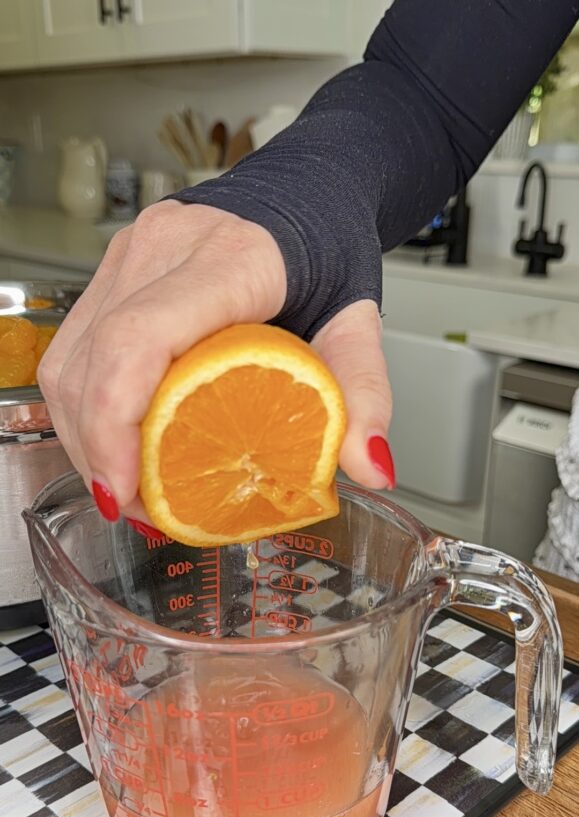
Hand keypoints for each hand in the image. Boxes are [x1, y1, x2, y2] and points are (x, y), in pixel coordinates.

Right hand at [38, 201, 393, 525]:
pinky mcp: (113, 270)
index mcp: (230, 259)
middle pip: (93, 362)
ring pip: (68, 360)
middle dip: (101, 452)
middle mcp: (164, 248)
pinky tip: (116, 447)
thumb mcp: (358, 322)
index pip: (139, 339)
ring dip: (84, 437)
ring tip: (127, 488)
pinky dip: (85, 410)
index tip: (126, 487)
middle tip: (137, 509)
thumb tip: (371, 467)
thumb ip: (365, 393)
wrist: (305, 195)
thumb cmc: (327, 252)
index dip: (115, 422)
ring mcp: (129, 255)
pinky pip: (73, 349)